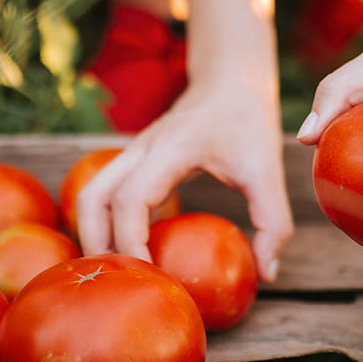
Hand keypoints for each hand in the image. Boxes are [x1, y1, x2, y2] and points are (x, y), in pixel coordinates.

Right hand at [76, 77, 293, 282]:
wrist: (231, 80)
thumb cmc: (249, 123)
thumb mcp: (268, 171)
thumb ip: (273, 223)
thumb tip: (266, 274)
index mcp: (172, 148)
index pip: (131, 199)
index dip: (131, 241)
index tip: (148, 274)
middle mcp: (143, 148)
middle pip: (93, 197)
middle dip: (97, 243)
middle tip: (119, 281)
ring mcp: (133, 151)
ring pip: (89, 194)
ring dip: (92, 233)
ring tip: (115, 270)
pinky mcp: (135, 158)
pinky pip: (104, 191)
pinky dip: (104, 222)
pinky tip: (126, 249)